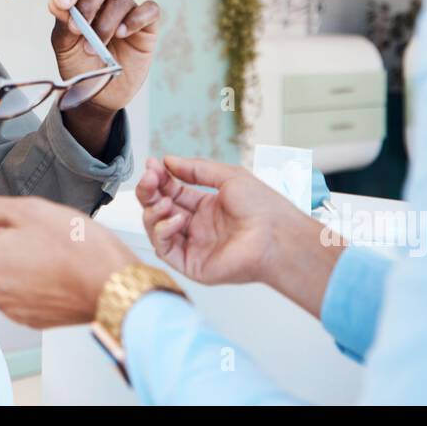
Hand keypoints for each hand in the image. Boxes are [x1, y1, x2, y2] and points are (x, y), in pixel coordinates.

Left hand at [0, 193, 136, 328]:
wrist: (112, 285)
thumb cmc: (77, 248)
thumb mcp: (28, 209)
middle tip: (12, 218)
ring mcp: (8, 306)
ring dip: (2, 254)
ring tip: (35, 239)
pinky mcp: (28, 316)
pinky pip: (12, 290)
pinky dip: (20, 274)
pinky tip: (46, 261)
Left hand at [47, 0, 158, 117]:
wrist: (100, 95)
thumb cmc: (81, 66)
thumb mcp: (65, 47)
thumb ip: (62, 24)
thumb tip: (55, 2)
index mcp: (82, 2)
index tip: (63, 3)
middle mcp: (105, 2)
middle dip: (89, 2)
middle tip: (80, 27)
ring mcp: (127, 12)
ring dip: (107, 22)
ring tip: (97, 46)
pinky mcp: (146, 26)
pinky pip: (150, 9)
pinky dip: (137, 18)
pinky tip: (123, 34)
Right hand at [137, 156, 298, 285]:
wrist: (276, 235)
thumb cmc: (263, 208)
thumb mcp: (228, 176)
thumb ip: (196, 168)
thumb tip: (169, 161)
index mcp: (207, 207)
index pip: (172, 192)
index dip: (160, 179)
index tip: (152, 165)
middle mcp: (197, 227)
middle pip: (159, 209)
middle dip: (150, 192)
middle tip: (149, 178)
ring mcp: (193, 246)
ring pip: (156, 229)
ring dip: (153, 211)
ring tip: (164, 199)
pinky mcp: (191, 264)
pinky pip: (164, 249)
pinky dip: (163, 231)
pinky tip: (176, 219)